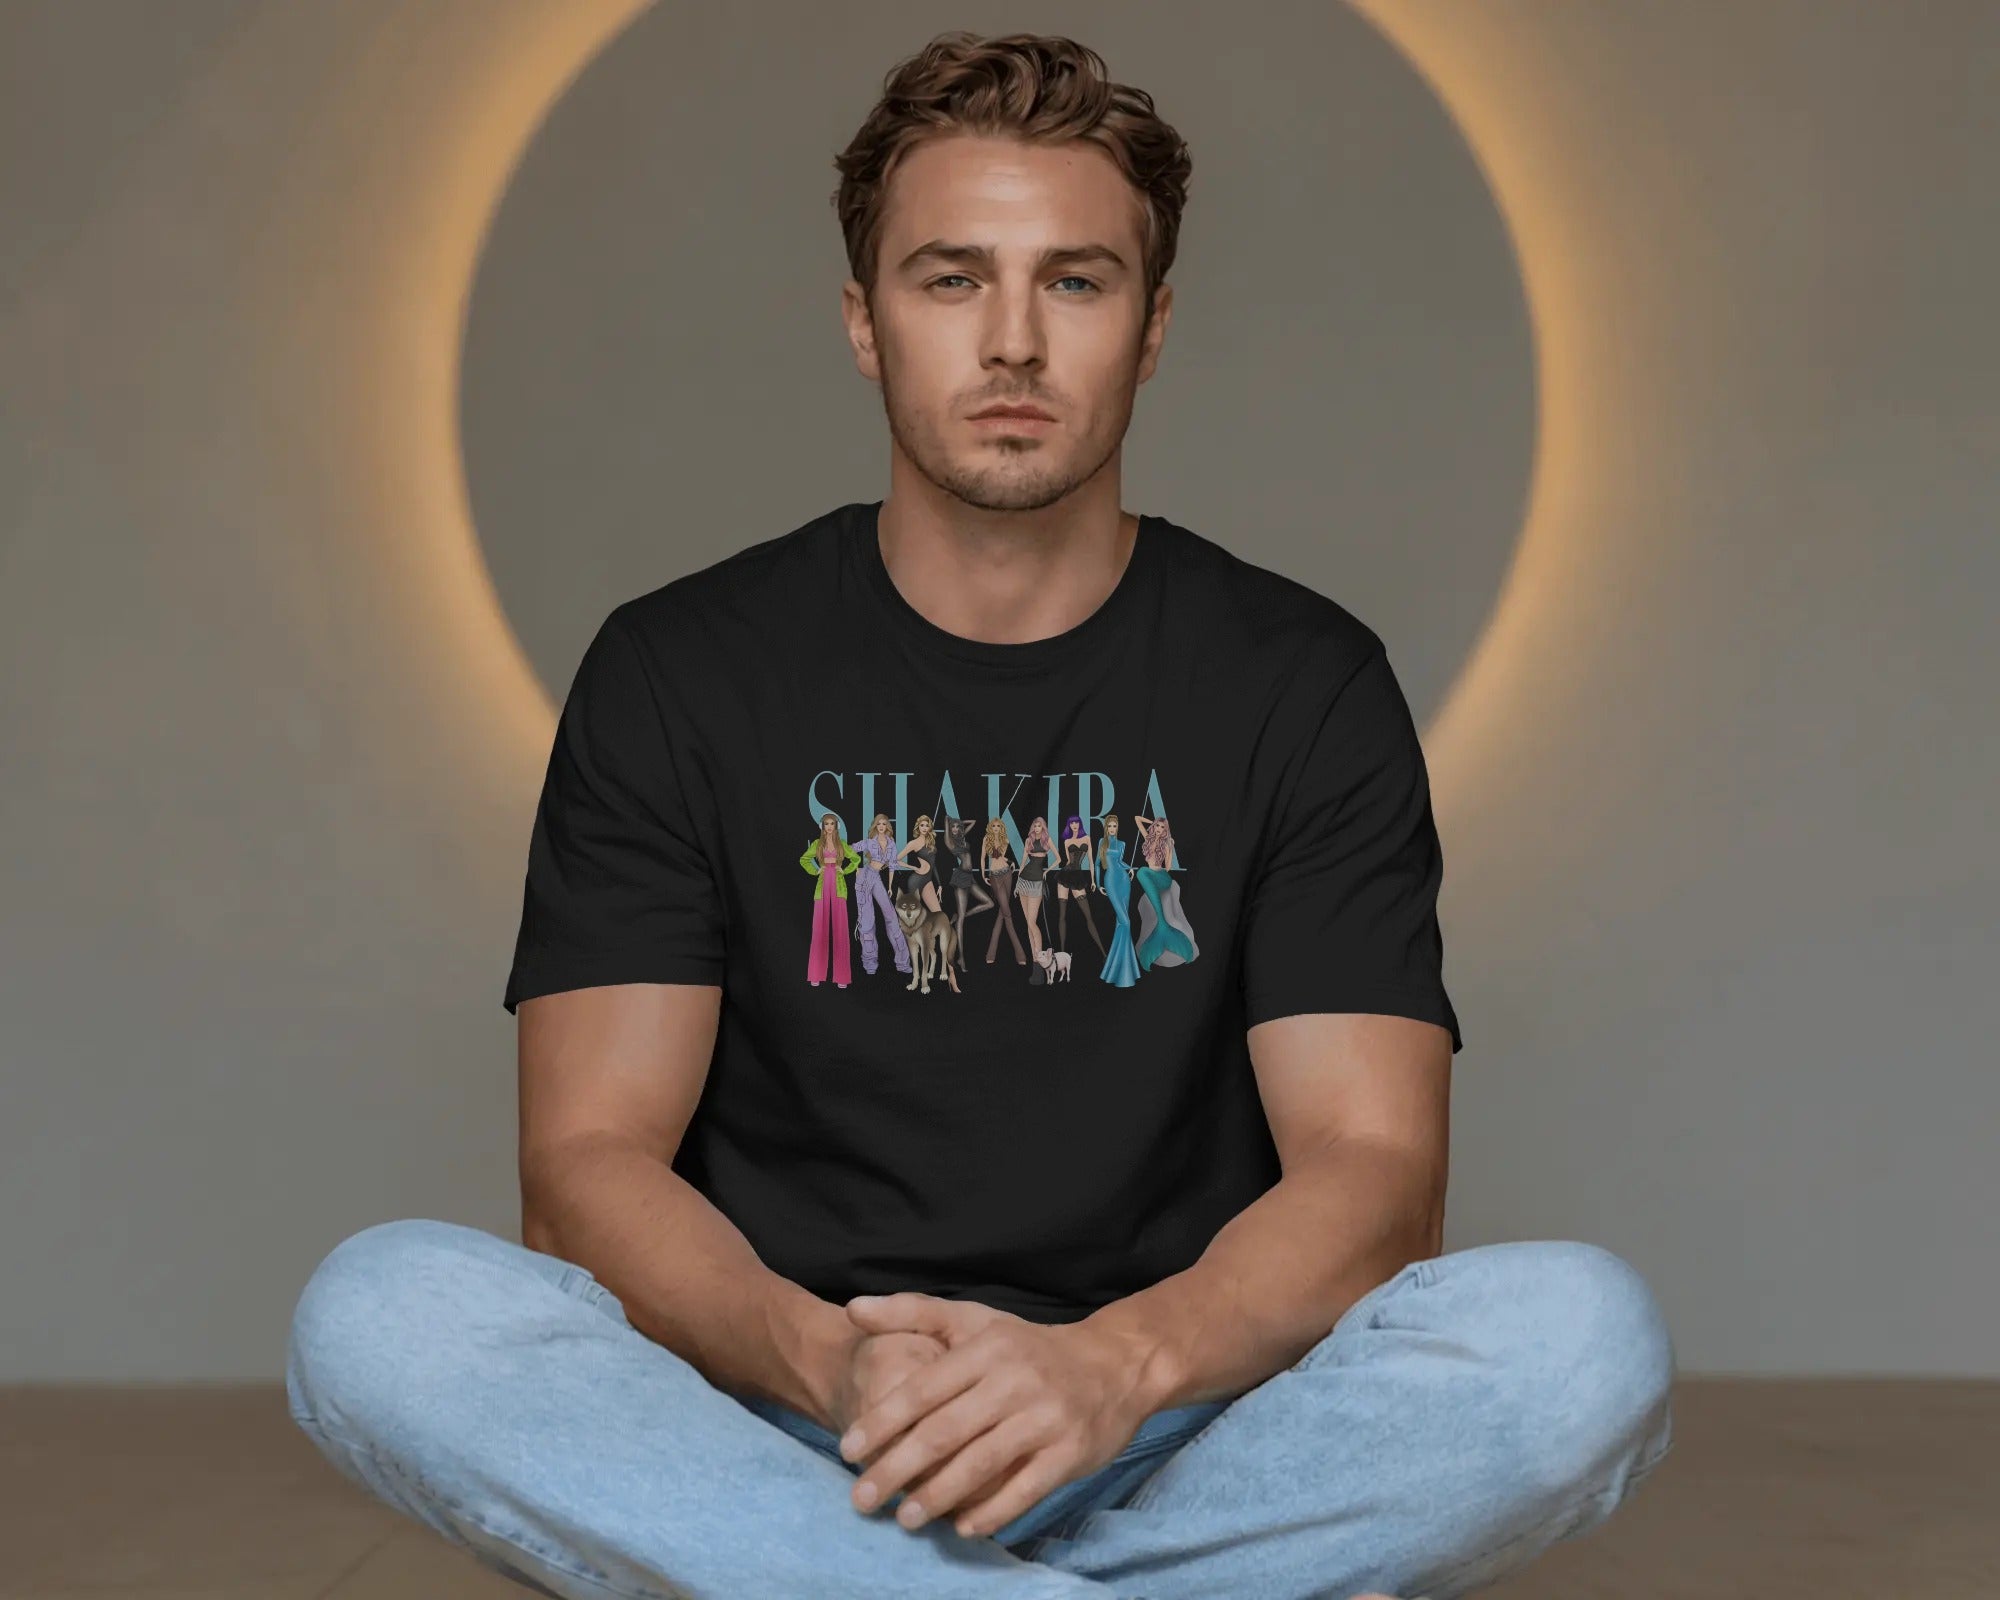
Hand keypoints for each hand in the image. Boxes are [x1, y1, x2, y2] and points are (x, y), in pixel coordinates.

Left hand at [836, 1291, 1154, 1538]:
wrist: (1114, 1365)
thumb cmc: (1027, 1347)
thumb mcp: (973, 1320)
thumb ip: (912, 1312)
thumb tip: (852, 1308)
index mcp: (986, 1348)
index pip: (923, 1389)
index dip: (882, 1422)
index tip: (848, 1450)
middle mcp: (1014, 1381)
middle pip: (945, 1432)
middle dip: (897, 1468)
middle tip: (862, 1498)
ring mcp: (1045, 1418)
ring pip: (980, 1464)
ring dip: (937, 1496)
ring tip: (904, 1519)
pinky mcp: (1069, 1452)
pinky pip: (1024, 1489)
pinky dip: (990, 1511)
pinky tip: (961, 1527)